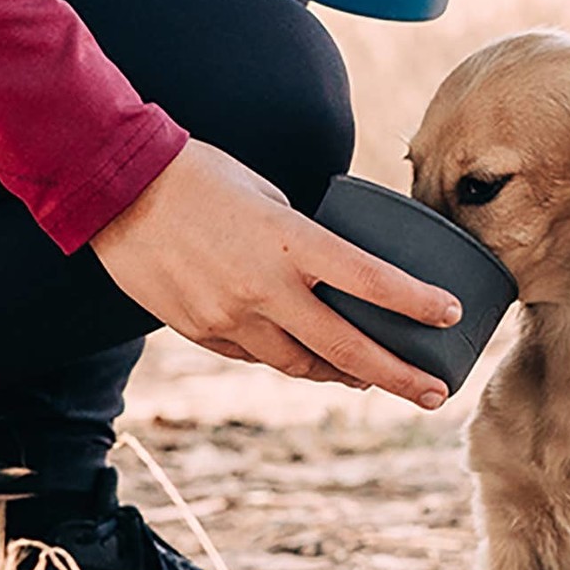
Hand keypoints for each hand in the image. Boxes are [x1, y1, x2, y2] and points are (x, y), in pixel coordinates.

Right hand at [89, 138, 459, 408]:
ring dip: (344, 375)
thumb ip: (301, 237)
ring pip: (301, 364)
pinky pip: (257, 356)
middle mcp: (264, 288)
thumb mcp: (267, 193)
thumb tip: (334, 264)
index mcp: (289, 241)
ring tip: (376, 380)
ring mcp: (230, 317)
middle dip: (398, 376)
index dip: (416, 303)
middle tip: (434, 394)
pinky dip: (288, 358)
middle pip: (346, 347)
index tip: (452, 316)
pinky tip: (310, 359)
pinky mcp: (202, 333)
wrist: (116, 189)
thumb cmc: (199, 174)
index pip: (370, 280)